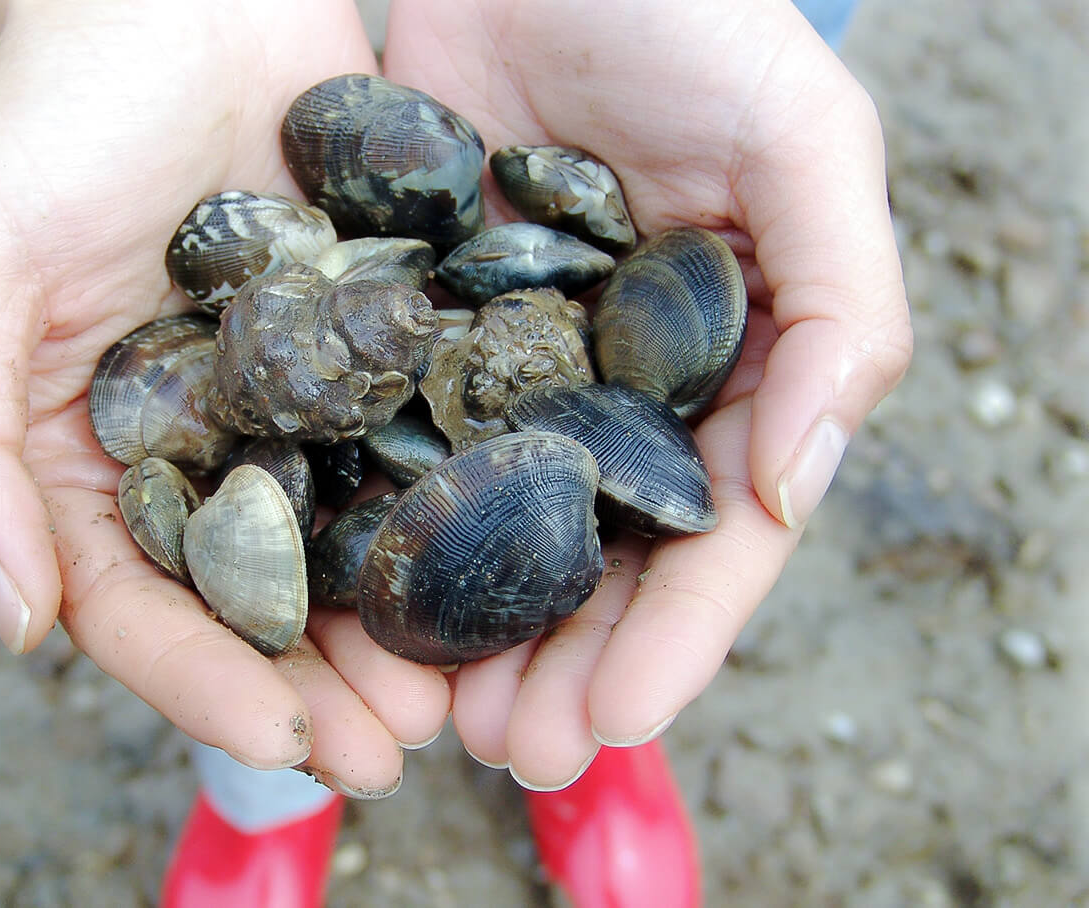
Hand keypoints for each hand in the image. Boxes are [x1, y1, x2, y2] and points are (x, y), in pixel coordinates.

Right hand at [0, 0, 449, 795]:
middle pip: (258, 604)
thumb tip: (12, 623)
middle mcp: (197, 453)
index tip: (285, 742)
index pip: (140, 608)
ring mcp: (291, 408)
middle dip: (319, 688)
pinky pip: (412, 449)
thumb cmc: (53, 124)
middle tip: (394, 752)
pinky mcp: (370, 351)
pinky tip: (502, 565)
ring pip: (347, 548)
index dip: (205, 686)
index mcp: (91, 464)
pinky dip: (451, 514)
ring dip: (396, 630)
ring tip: (459, 696)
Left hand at [382, 0, 912, 787]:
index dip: (678, 638)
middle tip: (508, 753)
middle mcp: (624, 388)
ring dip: (471, 630)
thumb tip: (794, 490)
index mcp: (731, 369)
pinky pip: (402, 445)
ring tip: (430, 717)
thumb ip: (839, 306)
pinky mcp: (423, 332)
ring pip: (498, 529)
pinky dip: (387, 528)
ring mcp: (518, 368)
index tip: (614, 724)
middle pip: (602, 559)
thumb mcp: (805, 139)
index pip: (715, 534)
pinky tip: (353, 599)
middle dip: (564, 665)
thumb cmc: (691, 17)